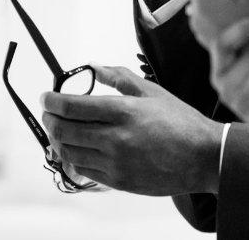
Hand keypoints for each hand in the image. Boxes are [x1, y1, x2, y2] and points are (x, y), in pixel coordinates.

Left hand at [40, 64, 221, 194]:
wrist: (202, 157)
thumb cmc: (181, 122)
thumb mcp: (153, 92)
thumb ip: (120, 78)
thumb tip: (95, 68)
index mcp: (125, 111)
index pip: (73, 107)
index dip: (52, 101)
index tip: (46, 97)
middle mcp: (116, 138)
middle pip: (65, 130)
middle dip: (50, 119)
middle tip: (48, 112)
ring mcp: (115, 162)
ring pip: (70, 151)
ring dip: (58, 139)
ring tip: (59, 130)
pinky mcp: (118, 180)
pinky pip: (83, 170)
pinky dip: (73, 158)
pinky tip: (76, 148)